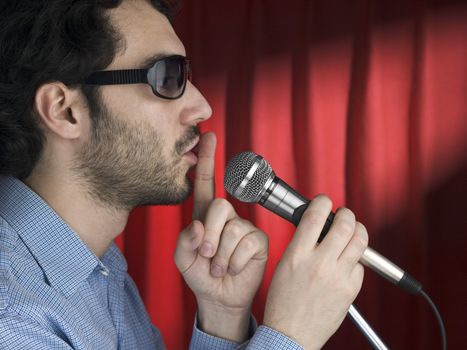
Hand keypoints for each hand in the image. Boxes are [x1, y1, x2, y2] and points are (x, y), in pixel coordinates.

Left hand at [174, 132, 268, 341]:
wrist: (219, 297)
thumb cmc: (200, 274)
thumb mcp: (183, 258)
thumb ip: (185, 239)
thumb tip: (200, 225)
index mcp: (205, 216)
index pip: (205, 183)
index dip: (206, 160)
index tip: (208, 136)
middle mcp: (226, 217)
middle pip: (220, 206)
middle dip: (211, 235)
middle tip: (207, 255)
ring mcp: (244, 227)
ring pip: (233, 229)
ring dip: (222, 255)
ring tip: (220, 266)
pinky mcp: (258, 241)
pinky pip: (247, 243)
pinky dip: (236, 261)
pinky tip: (234, 267)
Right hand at [263, 195, 367, 348]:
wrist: (291, 334)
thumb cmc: (284, 301)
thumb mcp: (284, 265)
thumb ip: (302, 244)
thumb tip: (317, 225)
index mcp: (297, 255)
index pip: (315, 216)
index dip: (323, 202)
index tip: (324, 201)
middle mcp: (319, 263)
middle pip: (344, 224)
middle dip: (347, 214)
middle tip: (344, 215)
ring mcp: (338, 276)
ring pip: (359, 241)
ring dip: (358, 230)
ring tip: (353, 231)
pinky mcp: (351, 289)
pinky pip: (361, 265)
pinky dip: (356, 259)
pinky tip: (347, 262)